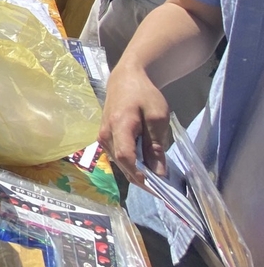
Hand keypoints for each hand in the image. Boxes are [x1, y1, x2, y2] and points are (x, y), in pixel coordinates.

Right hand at [98, 63, 171, 185]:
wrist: (126, 79)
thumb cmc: (143, 94)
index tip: (159, 187)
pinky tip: (146, 164)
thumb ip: (156, 146)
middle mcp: (105, 135)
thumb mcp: (157, 117)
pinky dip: (133, 164)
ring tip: (157, 175)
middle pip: (123, 164)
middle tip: (164, 186)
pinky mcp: (105, 138)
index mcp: (118, 126)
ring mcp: (102, 137)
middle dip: (142, 178)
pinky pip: (119, 157)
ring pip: (121, 163)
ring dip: (138, 172)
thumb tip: (159, 173)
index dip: (141, 176)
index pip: (126, 158)